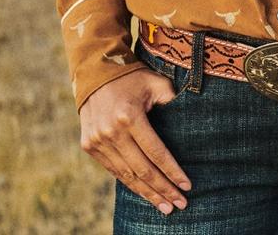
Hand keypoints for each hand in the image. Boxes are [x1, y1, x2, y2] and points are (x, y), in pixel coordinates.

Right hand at [79, 66, 190, 213]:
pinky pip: (113, 170)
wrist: (94, 72)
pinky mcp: (89, 145)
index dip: (172, 171)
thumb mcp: (155, 82)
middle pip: (142, 169)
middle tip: (180, 204)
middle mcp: (111, 131)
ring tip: (165, 206)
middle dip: (163, 189)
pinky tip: (144, 192)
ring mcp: (97, 140)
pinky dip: (130, 183)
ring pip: (127, 175)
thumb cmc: (131, 76)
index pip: (156, 152)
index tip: (187, 186)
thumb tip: (188, 122)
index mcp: (129, 116)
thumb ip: (171, 101)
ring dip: (147, 193)